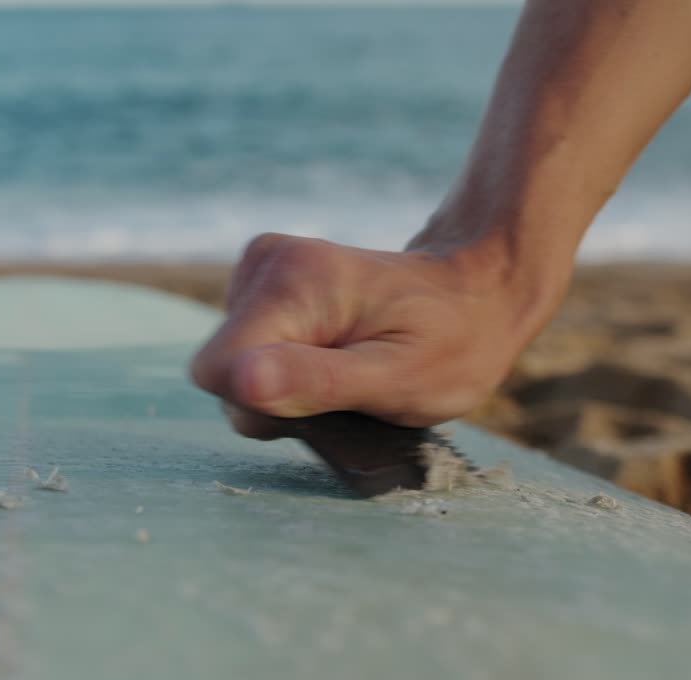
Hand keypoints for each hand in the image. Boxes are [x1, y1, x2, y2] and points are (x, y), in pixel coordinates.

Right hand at [190, 233, 557, 437]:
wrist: (474, 291)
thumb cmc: (449, 343)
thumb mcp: (397, 379)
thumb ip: (316, 381)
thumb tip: (242, 381)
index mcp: (291, 286)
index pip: (216, 372)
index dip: (262, 403)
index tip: (323, 398)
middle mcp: (263, 264)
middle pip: (222, 369)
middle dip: (275, 395)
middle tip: (347, 387)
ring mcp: (259, 266)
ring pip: (233, 363)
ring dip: (283, 383)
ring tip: (348, 368)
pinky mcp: (262, 279)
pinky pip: (246, 349)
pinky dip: (283, 365)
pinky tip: (333, 353)